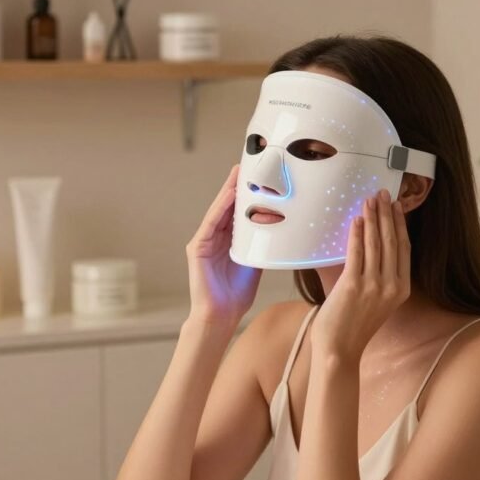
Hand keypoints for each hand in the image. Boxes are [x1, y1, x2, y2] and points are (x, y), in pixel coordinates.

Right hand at [186, 165, 261, 325]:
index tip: (258, 174)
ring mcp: (204, 241)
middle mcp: (214, 236)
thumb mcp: (256, 261)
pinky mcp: (197, 248)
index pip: (238, 211)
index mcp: (228, 240)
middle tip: (249, 164)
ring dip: (228, 191)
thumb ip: (263, 243)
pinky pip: (211, 224)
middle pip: (227, 205)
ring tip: (239, 173)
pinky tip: (228, 195)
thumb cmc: (237, 292)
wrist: (221, 315)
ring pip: (219, 210)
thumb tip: (282, 228)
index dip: (246, 193)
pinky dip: (220, 208)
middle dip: (237, 185)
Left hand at [310, 189, 410, 361]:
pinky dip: (357, 234)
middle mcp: (392, 287)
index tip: (396, 207)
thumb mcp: (375, 301)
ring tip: (369, 200)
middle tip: (382, 194)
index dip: (400, 225)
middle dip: (387, 214)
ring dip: (373, 218)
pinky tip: (357, 220)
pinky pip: (357, 253)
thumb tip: (367, 246)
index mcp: (401, 290)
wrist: (339, 351)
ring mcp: (374, 286)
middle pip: (392, 242)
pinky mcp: (353, 286)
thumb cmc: (353, 327)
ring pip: (376, 244)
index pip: (404, 249)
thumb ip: (376, 278)